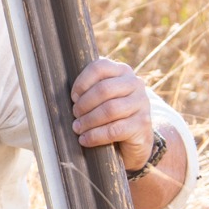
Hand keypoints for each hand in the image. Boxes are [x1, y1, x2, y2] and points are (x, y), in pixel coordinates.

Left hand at [70, 57, 154, 171]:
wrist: (135, 141)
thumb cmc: (110, 116)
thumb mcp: (101, 99)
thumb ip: (90, 90)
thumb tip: (66, 95)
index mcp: (122, 72)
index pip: (100, 67)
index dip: (82, 82)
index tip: (73, 97)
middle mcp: (135, 84)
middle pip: (104, 89)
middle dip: (84, 104)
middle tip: (75, 115)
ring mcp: (141, 103)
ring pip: (110, 109)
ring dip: (88, 120)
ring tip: (77, 128)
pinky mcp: (143, 124)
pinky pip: (115, 129)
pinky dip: (96, 135)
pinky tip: (85, 140)